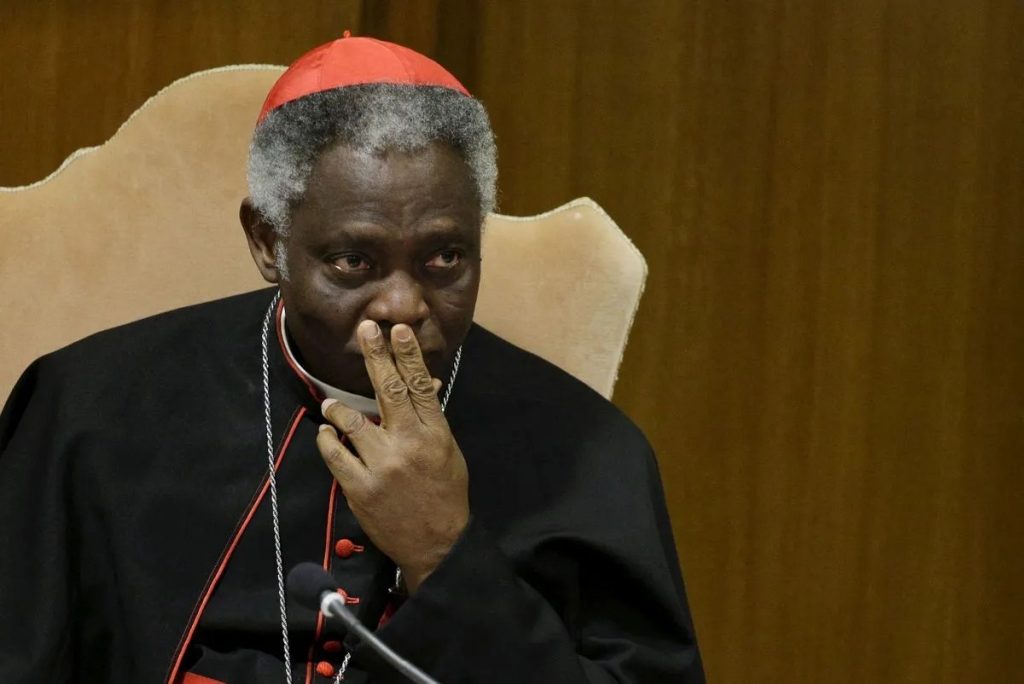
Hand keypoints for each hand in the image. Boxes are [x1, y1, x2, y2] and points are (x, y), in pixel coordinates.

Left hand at [316, 320, 469, 592]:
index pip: (419, 386)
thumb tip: (424, 383)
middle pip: (389, 391)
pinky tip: (326, 432)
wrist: (437, 544)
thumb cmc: (445, 494)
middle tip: (365, 330)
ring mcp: (381, 466)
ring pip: (352, 423)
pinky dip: (328, 439)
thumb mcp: (448, 452)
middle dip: (376, 357)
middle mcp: (408, 445)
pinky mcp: (359, 488)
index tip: (397, 330)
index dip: (407, 355)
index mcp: (434, 434)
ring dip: (338, 409)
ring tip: (330, 403)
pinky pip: (335, 455)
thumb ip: (431, 419)